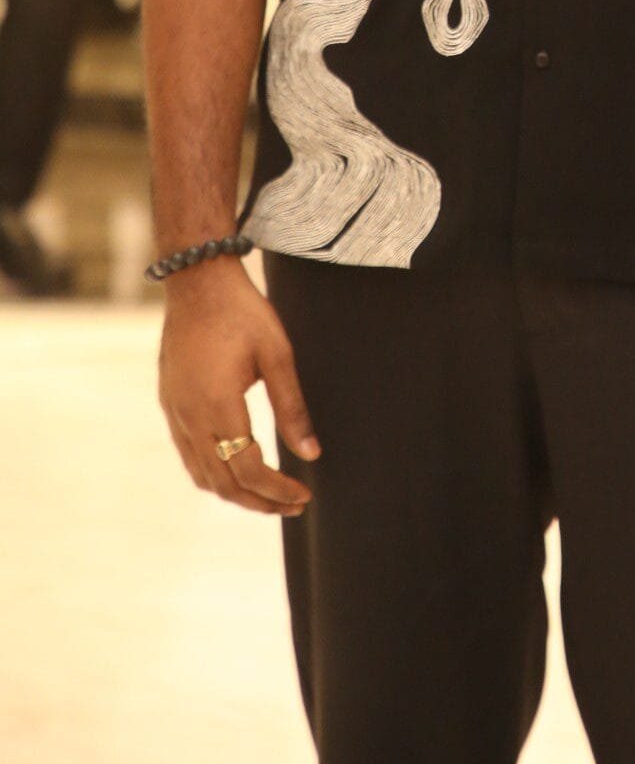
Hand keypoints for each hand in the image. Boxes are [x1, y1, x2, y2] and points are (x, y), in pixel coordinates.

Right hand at [157, 256, 321, 517]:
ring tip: (270, 494)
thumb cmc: (242, 312)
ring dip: (236, 493)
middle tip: (294, 504)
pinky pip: (189, 456)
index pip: (248, 470)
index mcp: (218, 406)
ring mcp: (176, 413)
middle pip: (224, 483)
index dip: (277, 490)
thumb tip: (312, 454)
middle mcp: (191, 417)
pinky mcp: (170, 405)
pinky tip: (237, 468)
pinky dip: (214, 474)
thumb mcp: (277, 354)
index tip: (304, 494)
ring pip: (202, 475)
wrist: (197, 282)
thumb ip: (292, 407)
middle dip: (260, 501)